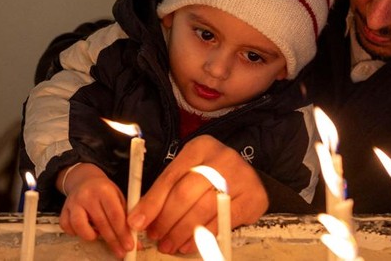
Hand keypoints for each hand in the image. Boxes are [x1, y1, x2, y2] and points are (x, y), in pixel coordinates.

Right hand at [57, 163, 135, 257]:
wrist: (84, 180)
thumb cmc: (104, 191)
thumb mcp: (118, 197)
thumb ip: (127, 216)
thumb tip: (136, 239)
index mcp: (104, 190)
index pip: (115, 215)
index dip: (123, 232)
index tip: (129, 245)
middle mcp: (87, 195)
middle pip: (101, 223)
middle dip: (113, 240)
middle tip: (121, 250)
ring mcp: (73, 203)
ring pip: (80, 227)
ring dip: (92, 236)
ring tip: (99, 235)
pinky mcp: (63, 210)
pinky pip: (68, 228)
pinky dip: (77, 233)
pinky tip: (86, 230)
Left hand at [127, 135, 268, 254]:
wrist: (248, 177)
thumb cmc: (211, 175)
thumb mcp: (189, 171)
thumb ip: (166, 191)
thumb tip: (141, 219)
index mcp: (200, 147)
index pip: (170, 177)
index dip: (152, 203)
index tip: (137, 222)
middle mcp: (222, 158)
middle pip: (186, 193)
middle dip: (166, 220)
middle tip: (155, 237)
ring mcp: (241, 177)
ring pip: (203, 210)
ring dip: (181, 232)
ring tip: (169, 244)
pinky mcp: (253, 198)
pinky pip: (222, 222)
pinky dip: (202, 237)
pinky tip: (189, 244)